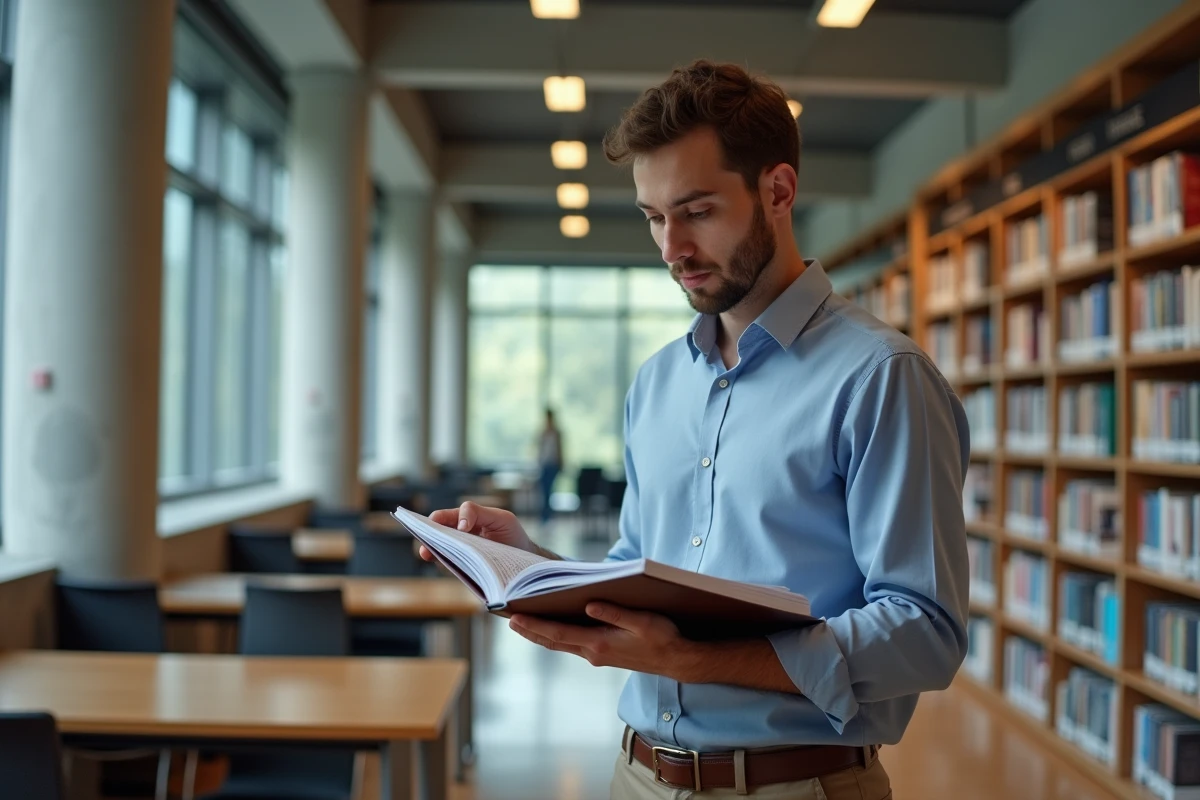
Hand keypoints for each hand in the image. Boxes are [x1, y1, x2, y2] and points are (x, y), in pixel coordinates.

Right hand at [423, 501, 533, 560]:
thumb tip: (460, 526)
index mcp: (469, 518)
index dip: (451, 518)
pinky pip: (447, 562)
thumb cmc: (512, 535)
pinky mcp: (460, 565)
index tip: (463, 528)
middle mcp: (460, 532)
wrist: (523, 562)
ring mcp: (459, 549)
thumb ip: (480, 513)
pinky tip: (438, 562)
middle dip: (431, 533)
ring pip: (440, 546)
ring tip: (426, 553)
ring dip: (432, 548)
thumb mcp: (502, 519)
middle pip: (439, 529)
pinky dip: (442, 562)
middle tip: (426, 539)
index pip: (452, 515)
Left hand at [507, 603, 703, 681]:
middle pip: (553, 640)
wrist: (678, 661)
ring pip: (560, 644)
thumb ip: (616, 614)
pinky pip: (571, 644)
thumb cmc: (664, 638)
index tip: (514, 617)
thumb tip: (590, 605)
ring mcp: (596, 656)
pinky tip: (551, 626)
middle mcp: (592, 652)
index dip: (534, 625)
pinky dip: (556, 636)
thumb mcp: (644, 621)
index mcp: (599, 643)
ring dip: (539, 634)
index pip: (558, 632)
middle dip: (529, 629)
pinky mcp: (602, 655)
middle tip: (506, 617)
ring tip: (520, 621)